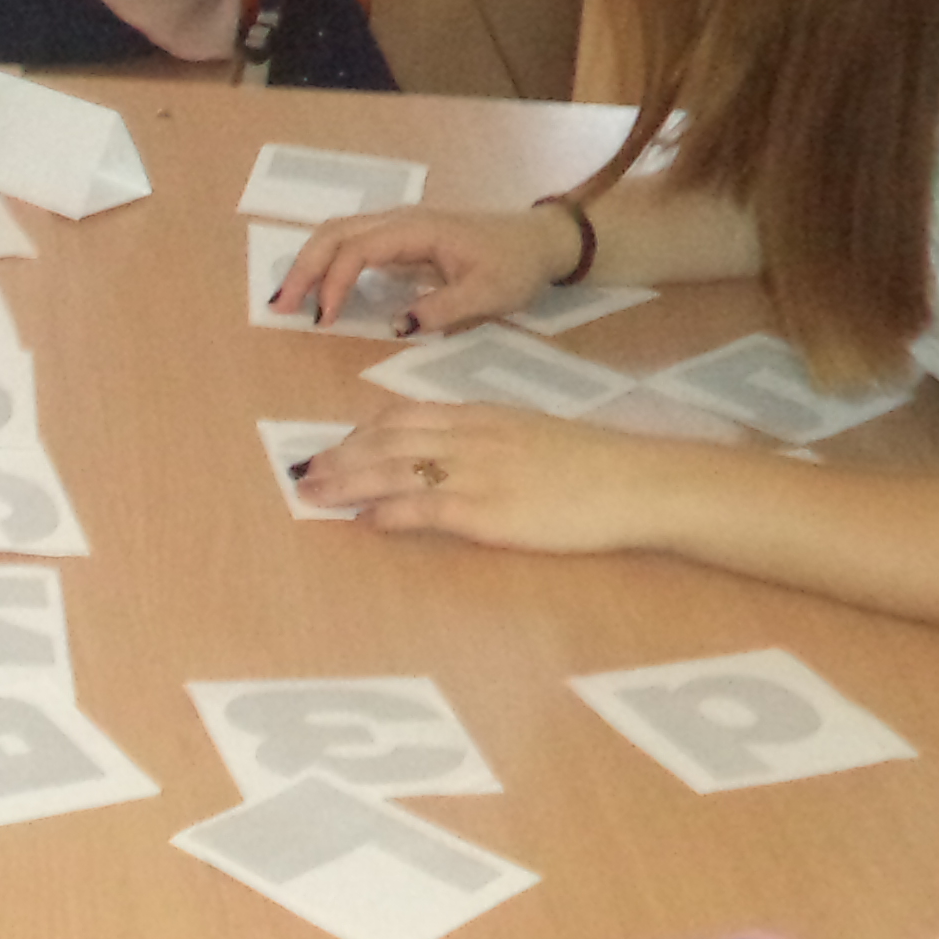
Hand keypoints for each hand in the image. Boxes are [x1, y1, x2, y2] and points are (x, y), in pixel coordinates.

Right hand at [271, 205, 577, 331]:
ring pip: (338, 234)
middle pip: (334, 232)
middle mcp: (400, 220)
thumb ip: (442, 309)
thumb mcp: (489, 294)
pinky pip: (353, 244)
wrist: (539, 242)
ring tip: (288, 301)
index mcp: (417, 229)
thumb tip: (396, 325)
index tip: (324, 320)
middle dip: (303, 268)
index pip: (358, 249)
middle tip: (280, 308)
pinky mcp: (401, 239)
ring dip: (310, 264)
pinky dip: (328, 264)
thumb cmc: (516, 266)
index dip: (335, 283)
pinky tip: (320, 292)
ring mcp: (398, 227)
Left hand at [298, 395, 683, 554]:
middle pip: (386, 439)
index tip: (337, 446)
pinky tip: (364, 522)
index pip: (405, 416)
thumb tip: (453, 452)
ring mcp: (475, 473)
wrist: (634, 481)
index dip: (363, 432)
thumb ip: (488, 438)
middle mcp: (469, 437)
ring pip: (393, 469)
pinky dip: (386, 514)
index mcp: (481, 415)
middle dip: (341, 455)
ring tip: (315, 493)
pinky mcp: (486, 511)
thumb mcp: (532, 434)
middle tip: (305, 471)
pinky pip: (422, 508)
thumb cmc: (592, 465)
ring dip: (347, 481)